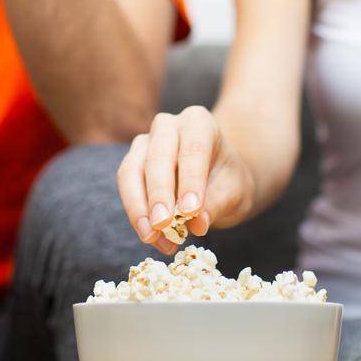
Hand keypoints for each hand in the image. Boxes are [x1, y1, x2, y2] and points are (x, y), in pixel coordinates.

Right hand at [116, 106, 255, 254]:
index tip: (191, 211)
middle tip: (163, 225)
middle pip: (158, 157)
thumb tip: (197, 224)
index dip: (191, 180)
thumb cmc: (227, 180)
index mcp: (199, 122)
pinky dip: (136, 214)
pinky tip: (151, 237)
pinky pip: (126, 186)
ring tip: (152, 237)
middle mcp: (168, 126)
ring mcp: (145, 142)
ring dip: (139, 208)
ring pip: (132, 171)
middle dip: (159, 194)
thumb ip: (217, 204)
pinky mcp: (131, 162)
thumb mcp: (234, 192)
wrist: (216, 178)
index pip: (193, 149)